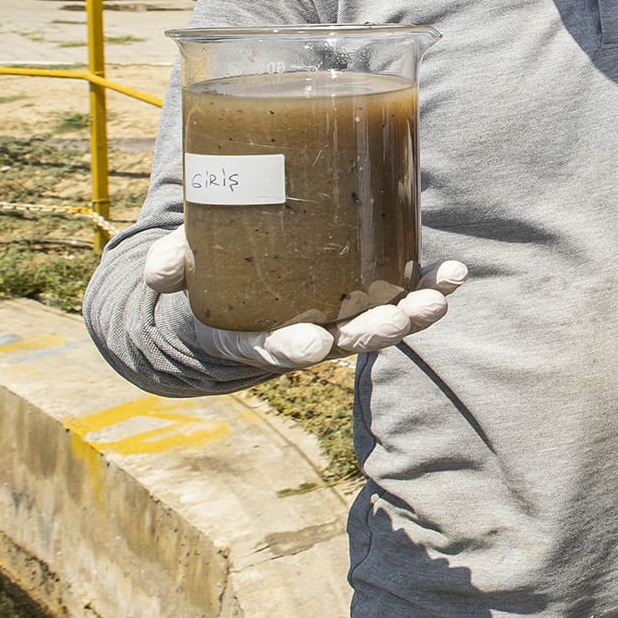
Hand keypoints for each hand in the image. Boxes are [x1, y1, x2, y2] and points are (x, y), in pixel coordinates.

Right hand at [145, 225, 463, 370]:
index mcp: (249, 337)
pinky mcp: (359, 300)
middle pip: (341, 343)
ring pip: (377, 325)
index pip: (272, 349)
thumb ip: (167, 268)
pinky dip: (425, 287)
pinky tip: (454, 274)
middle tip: (400, 319)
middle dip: (373, 333)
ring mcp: (335, 322)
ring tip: (442, 297)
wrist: (223, 305)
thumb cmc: (196, 287)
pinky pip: (397, 298)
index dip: (291, 347)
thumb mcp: (173, 278)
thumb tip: (162, 269)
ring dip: (412, 314)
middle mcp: (300, 337)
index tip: (311, 345)